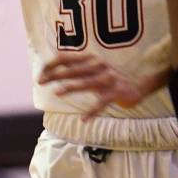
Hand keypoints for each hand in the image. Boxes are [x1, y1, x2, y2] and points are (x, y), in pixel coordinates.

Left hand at [39, 53, 161, 116]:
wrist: (138, 85)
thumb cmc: (110, 79)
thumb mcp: (94, 70)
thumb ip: (77, 67)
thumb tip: (55, 64)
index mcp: (92, 59)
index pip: (68, 58)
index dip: (52, 64)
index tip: (40, 74)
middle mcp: (99, 66)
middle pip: (74, 70)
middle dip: (55, 75)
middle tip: (40, 81)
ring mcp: (108, 79)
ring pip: (87, 83)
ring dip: (71, 87)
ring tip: (56, 93)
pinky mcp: (116, 92)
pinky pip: (102, 103)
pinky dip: (93, 111)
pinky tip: (83, 119)